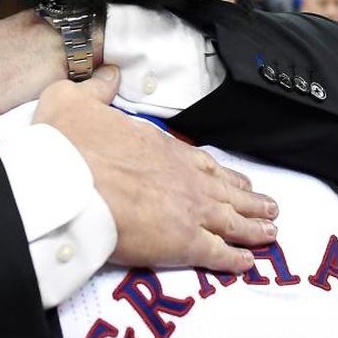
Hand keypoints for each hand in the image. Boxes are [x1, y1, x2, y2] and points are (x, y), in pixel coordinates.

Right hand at [33, 66, 278, 273]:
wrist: (66, 182)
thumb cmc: (67, 145)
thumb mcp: (73, 100)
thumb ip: (96, 89)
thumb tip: (109, 75)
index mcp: (161, 146)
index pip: (200, 161)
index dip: (222, 173)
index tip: (237, 180)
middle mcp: (183, 177)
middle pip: (226, 191)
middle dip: (250, 201)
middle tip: (270, 208)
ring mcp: (187, 210)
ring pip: (231, 221)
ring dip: (254, 227)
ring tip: (271, 231)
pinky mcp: (182, 242)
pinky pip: (218, 253)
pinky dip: (236, 258)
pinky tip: (248, 263)